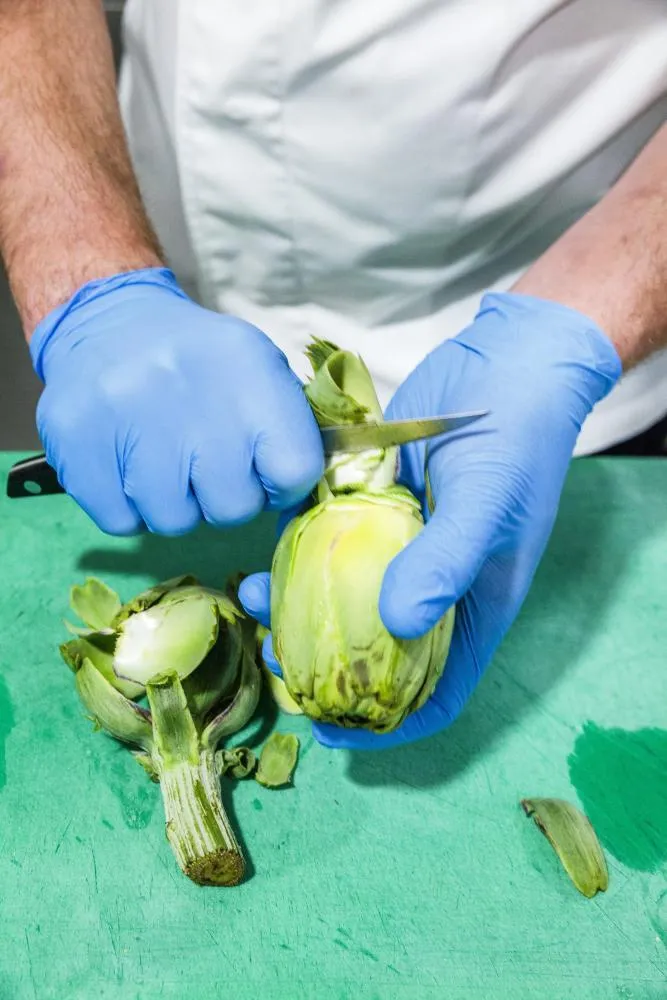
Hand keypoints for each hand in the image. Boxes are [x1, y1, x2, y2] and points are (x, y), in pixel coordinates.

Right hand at [32, 268, 322, 533]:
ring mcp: (124, 414)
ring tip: (164, 461)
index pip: (295, 469)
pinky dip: (129, 507)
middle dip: (224, 498)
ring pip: (173, 521)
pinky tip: (128, 465)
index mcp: (247, 366)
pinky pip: (121, 521)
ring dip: (174, 504)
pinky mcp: (74, 440)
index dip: (282, 485)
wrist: (107, 322)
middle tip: (205, 467)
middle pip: (233, 507)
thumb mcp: (256, 372)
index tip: (265, 473)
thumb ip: (289, 431)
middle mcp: (186, 387)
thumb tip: (304, 499)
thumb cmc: (198, 362)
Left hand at [240, 292, 620, 747]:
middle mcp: (430, 584)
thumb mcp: (488, 504)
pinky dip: (293, 551)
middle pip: (373, 650)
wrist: (508, 362)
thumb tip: (392, 623)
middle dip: (319, 665)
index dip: (387, 727)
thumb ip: (445, 562)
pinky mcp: (371, 503)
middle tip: (269, 656)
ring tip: (251, 596)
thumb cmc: (518, 442)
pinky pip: (326, 541)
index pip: (435, 692)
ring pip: (339, 595)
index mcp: (471, 605)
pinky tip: (260, 549)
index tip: (327, 732)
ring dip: (294, 605)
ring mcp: (397, 545)